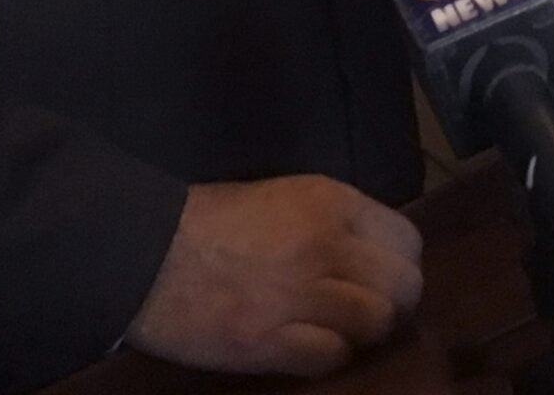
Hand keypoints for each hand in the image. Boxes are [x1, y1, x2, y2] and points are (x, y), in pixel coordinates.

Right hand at [126, 174, 423, 376]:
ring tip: (344, 329)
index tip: (384, 273)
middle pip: (402, 285)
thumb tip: (372, 253)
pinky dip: (331, 356)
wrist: (147, 253)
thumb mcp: (285, 197)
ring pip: (376, 323)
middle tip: (372, 308)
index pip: (406, 239)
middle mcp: (325, 246)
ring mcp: (301, 296)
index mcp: (330, 202)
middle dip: (395, 300)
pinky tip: (313, 346)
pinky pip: (332, 357)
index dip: (400, 261)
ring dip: (365, 330)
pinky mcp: (272, 343)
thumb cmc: (212, 219)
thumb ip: (333, 220)